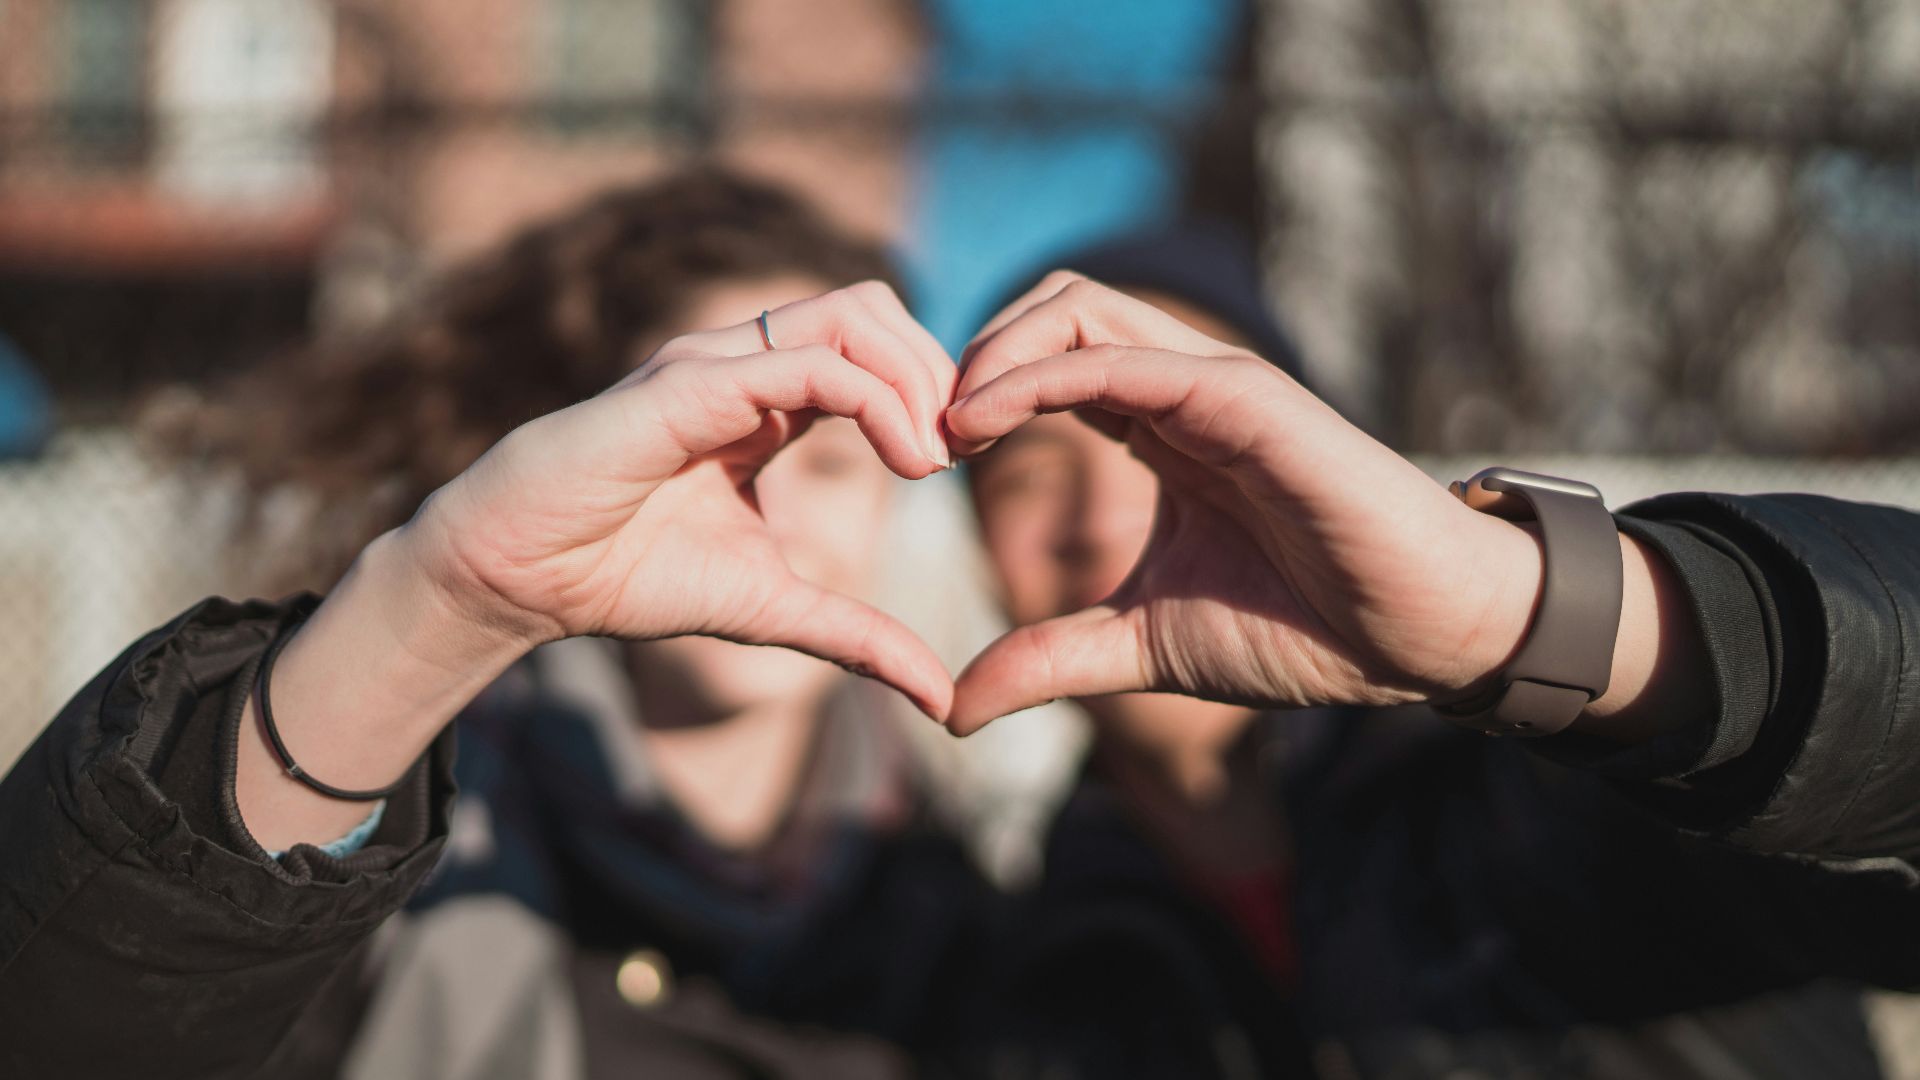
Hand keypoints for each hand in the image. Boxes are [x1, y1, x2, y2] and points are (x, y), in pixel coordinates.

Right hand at [406, 281, 958, 717]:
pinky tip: (905, 462)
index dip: (934, 391)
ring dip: (916, 376)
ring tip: (935, 457)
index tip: (968, 460)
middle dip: (938, 370)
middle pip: (875, 308)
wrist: (519, 579)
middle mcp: (744, 363)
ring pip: (851, 314)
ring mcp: (715, 364)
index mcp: (766, 399)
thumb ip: (858, 637)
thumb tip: (941, 700)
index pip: (874, 348)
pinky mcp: (689, 385)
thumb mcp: (773, 610)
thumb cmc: (626, 577)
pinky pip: (808, 364)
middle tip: (965, 450)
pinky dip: (877, 400)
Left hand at [942, 274, 1545, 733]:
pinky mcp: (1245, 398)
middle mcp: (1181, 390)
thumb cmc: (1304, 628)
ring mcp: (1214, 385)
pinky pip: (1123, 359)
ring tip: (945, 426)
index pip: (1047, 361)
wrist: (1417, 637)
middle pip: (1054, 306)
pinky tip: (984, 423)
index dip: (974, 392)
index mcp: (1158, 429)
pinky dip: (1040, 375)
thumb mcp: (1143, 646)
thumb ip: (1050, 658)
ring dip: (994, 350)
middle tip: (920, 433)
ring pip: (1080, 307)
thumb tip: (952, 706)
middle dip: (972, 352)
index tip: (920, 459)